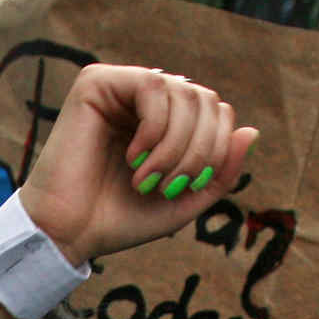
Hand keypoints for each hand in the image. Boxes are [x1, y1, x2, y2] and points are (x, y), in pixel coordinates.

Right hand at [19, 64, 257, 264]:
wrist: (67, 233)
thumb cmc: (117, 219)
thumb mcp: (186, 200)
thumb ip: (222, 172)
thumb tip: (251, 130)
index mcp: (163, 123)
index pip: (216, 111)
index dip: (216, 149)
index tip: (187, 188)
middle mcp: (141, 102)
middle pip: (206, 99)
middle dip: (199, 149)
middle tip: (169, 186)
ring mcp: (118, 89)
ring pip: (185, 92)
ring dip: (177, 145)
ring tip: (147, 178)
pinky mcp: (94, 84)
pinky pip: (153, 85)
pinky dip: (155, 126)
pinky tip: (134, 156)